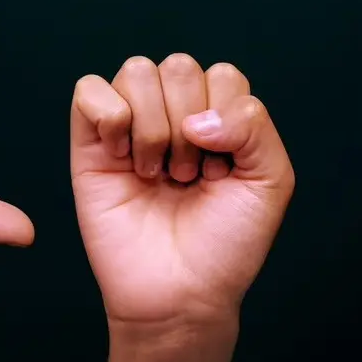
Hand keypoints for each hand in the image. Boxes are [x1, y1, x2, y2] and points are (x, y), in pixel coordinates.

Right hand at [70, 55, 293, 330]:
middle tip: (188, 177)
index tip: (222, 173)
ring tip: (157, 173)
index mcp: (218, 117)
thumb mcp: (271, 180)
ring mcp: (130, 125)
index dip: (226, 121)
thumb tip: (198, 116)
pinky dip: (111, 118)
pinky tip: (122, 158)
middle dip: (189, 126)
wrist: (180, 294)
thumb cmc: (226, 244)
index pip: (223, 75)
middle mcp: (174, 113)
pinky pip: (89, 90)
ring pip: (137, 71)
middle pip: (179, 67)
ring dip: (153, 127)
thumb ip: (254, 124)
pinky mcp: (89, 143)